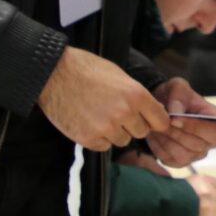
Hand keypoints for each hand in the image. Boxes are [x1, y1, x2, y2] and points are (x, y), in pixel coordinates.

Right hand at [37, 49, 168, 151]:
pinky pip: (103, 146)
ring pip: (122, 140)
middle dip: (133, 125)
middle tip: (117, 114)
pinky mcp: (88, 139)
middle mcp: (124, 113)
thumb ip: (138, 96)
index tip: (149, 120)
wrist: (54, 74)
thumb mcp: (119, 75)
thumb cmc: (87, 69)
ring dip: (115, 132)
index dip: (155, 120)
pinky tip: (89, 122)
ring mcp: (106, 128)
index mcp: (136, 95)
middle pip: (141, 132)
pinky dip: (98, 138)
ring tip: (99, 115)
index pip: (161, 121)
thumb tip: (154, 110)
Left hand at [145, 76, 215, 167]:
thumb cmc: (176, 96)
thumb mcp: (178, 87)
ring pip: (182, 155)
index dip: (194, 127)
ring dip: (165, 141)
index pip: (214, 132)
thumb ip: (178, 97)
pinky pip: (169, 160)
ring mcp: (197, 155)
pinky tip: (153, 134)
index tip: (173, 119)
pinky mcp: (181, 162)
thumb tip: (176, 115)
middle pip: (197, 146)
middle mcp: (211, 142)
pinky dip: (158, 148)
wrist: (163, 106)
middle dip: (175, 133)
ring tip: (155, 126)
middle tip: (159, 121)